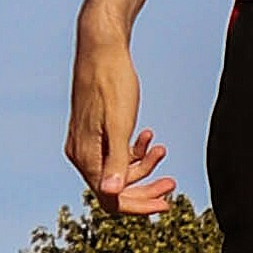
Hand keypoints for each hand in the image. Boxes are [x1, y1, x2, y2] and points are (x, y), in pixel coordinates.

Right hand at [67, 15, 181, 216]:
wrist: (102, 47)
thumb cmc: (111, 81)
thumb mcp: (120, 123)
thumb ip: (117, 160)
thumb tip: (112, 194)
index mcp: (85, 156)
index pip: (111, 198)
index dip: (139, 206)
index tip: (166, 204)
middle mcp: (81, 154)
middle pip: (114, 189)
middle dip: (145, 188)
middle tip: (171, 185)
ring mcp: (86, 143)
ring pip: (116, 170)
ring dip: (142, 165)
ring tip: (162, 149)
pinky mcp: (93, 131)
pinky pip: (113, 152)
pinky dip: (133, 149)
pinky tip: (148, 135)